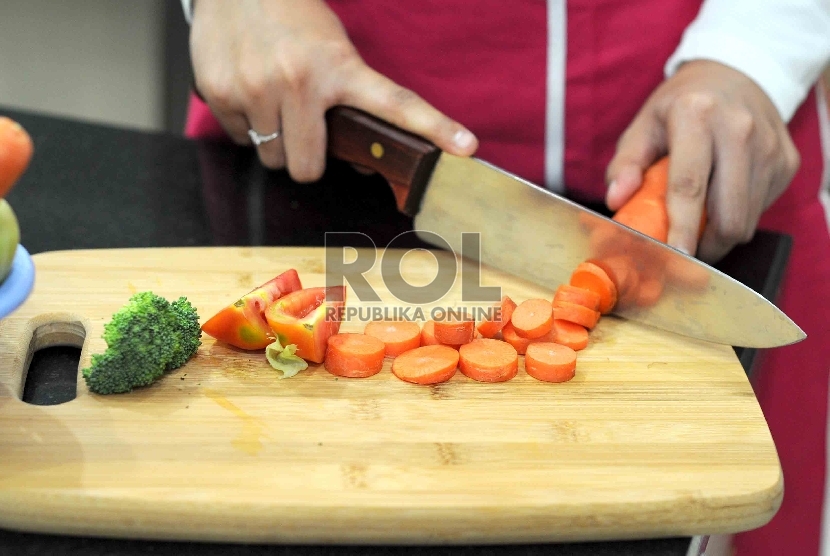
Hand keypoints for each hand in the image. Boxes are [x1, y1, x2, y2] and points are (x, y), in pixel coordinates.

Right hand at [189, 0, 477, 182]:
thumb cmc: (293, 18)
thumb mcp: (333, 48)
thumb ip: (347, 100)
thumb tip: (357, 162)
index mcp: (339, 68)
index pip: (395, 104)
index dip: (434, 127)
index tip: (467, 147)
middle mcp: (296, 81)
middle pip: (306, 168)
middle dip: (306, 158)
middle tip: (304, 130)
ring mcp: (254, 89)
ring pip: (271, 158)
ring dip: (275, 142)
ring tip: (274, 102)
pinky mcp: (219, 92)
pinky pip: (238, 139)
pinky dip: (245, 125)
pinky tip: (249, 91)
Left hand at [605, 60, 799, 262]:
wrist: (735, 74)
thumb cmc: (680, 107)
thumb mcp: (644, 125)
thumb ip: (625, 163)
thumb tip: (616, 200)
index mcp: (697, 116)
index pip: (689, 184)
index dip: (683, 227)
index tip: (676, 256)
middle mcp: (739, 129)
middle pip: (727, 214)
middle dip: (705, 244)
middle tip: (683, 250)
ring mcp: (769, 146)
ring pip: (747, 219)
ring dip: (720, 234)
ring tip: (699, 224)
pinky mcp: (787, 161)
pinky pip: (761, 209)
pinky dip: (740, 216)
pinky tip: (723, 198)